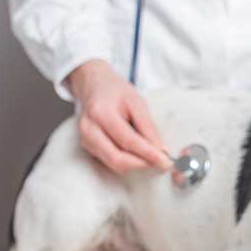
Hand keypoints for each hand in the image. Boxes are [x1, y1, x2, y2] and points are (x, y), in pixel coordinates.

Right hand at [68, 59, 170, 174]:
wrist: (94, 86)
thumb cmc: (115, 92)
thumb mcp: (137, 102)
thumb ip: (148, 127)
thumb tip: (160, 149)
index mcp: (101, 113)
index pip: (128, 141)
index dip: (148, 154)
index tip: (165, 161)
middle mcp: (89, 130)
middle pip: (117, 159)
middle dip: (142, 164)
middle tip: (160, 162)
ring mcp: (85, 140)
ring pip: (114, 164)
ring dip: (135, 164)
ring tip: (150, 156)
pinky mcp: (87, 147)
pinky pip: (110, 162)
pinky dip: (127, 162)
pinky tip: (137, 154)